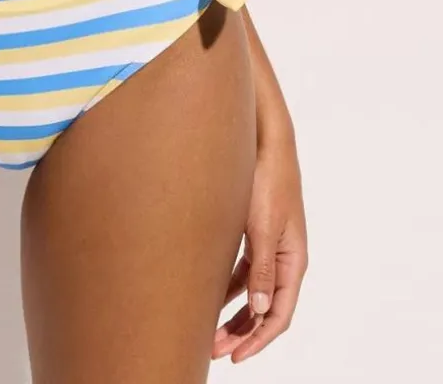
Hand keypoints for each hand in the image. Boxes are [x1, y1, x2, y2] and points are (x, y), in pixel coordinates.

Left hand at [213, 129, 307, 362]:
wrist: (264, 141)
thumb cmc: (268, 180)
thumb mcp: (263, 227)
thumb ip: (262, 270)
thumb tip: (262, 312)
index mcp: (292, 261)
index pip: (278, 315)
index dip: (258, 340)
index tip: (235, 356)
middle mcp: (283, 258)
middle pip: (264, 310)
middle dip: (241, 333)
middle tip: (214, 351)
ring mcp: (268, 245)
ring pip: (251, 293)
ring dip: (232, 313)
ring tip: (206, 330)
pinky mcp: (253, 232)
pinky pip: (241, 271)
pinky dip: (226, 287)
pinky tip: (205, 294)